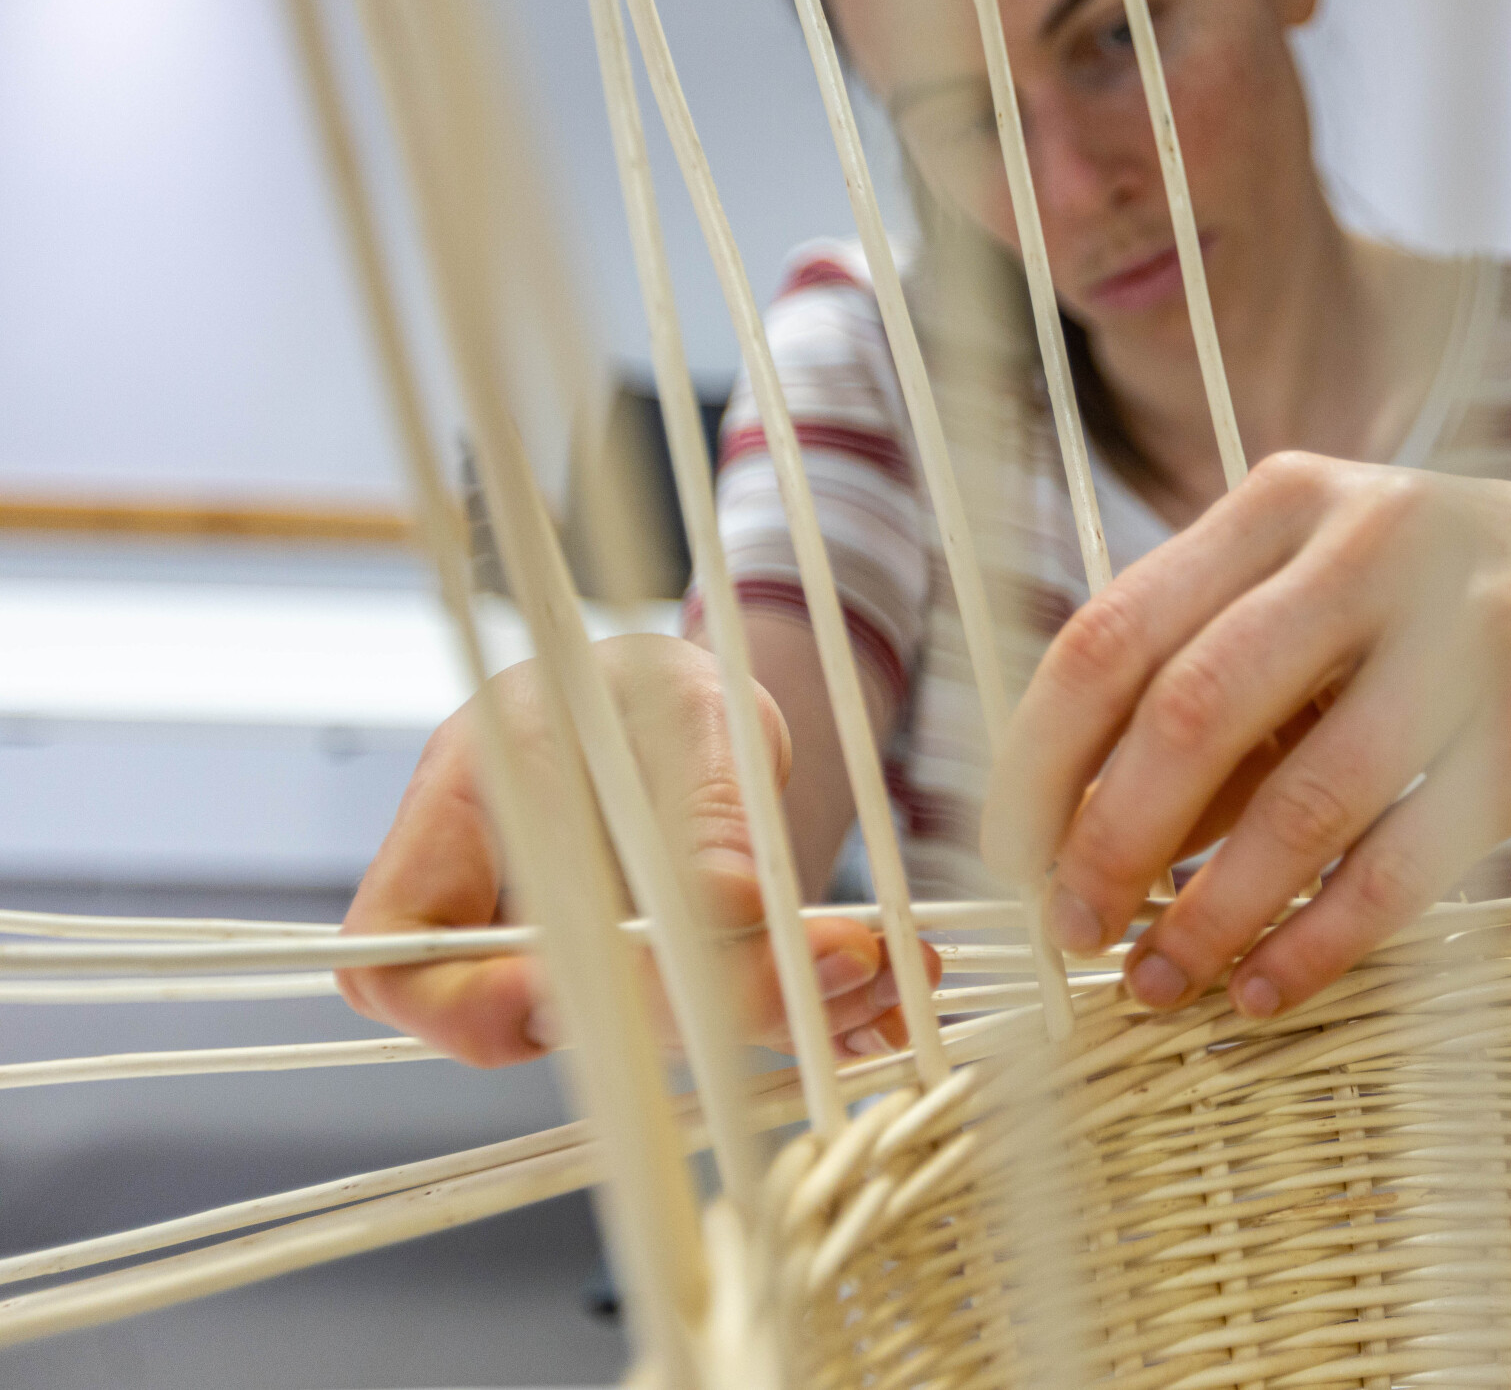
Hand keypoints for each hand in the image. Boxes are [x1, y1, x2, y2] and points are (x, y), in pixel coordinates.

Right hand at [338, 634, 935, 1066]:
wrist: (681, 705)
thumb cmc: (630, 686)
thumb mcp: (667, 704)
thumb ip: (695, 801)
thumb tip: (729, 901)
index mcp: (445, 846)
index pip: (401, 966)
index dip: (475, 1000)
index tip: (569, 986)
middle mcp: (509, 937)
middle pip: (571, 1018)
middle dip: (708, 1000)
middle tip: (832, 960)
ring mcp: (594, 979)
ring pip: (674, 1036)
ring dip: (791, 1008)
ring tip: (886, 965)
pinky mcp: (681, 996)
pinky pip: (743, 1027)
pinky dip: (827, 1019)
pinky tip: (897, 1001)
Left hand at [982, 453, 1510, 1019]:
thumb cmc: (1445, 608)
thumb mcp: (1325, 587)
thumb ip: (1210, 674)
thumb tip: (1074, 828)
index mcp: (1285, 502)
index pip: (1114, 632)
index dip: (1043, 759)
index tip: (1012, 855)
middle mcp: (1371, 548)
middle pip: (1191, 712)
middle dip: (1110, 843)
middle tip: (1075, 931)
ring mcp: (1466, 636)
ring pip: (1298, 803)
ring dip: (1211, 915)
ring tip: (1161, 982)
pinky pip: (1400, 864)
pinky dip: (1318, 942)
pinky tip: (1268, 988)